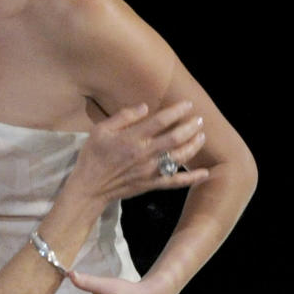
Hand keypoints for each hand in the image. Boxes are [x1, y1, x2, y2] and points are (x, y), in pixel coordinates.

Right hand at [72, 100, 207, 206]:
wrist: (89, 188)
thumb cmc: (93, 157)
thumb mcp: (100, 131)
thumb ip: (123, 117)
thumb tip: (145, 107)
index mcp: (132, 138)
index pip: (160, 121)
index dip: (176, 111)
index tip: (187, 105)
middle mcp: (144, 154)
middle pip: (175, 138)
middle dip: (190, 127)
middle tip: (199, 119)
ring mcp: (150, 171)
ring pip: (179, 157)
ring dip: (193, 146)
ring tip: (202, 136)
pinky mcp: (151, 184)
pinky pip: (175, 182)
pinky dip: (191, 179)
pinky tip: (204, 173)